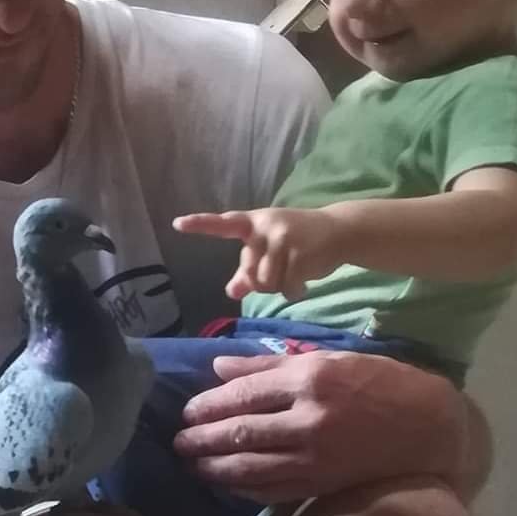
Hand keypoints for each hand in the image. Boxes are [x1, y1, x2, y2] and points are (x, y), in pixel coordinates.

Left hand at [172, 350, 467, 503]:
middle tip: (177, 442)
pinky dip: (242, 488)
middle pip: (240, 433)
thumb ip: (270, 364)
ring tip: (190, 464)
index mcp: (309, 380)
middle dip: (202, 439)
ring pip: (250, 466)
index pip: (244, 394)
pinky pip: (270, 490)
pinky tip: (223, 484)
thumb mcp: (327, 359)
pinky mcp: (321, 483)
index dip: (209, 405)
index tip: (187, 411)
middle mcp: (308, 420)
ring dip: (213, 467)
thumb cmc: (378, 383)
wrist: (427, 427)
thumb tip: (219, 365)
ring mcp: (314, 457)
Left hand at [175, 208, 343, 300]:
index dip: (201, 225)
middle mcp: (265, 228)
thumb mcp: (270, 250)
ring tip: (293, 275)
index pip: (223, 224)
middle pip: (249, 273)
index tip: (177, 224)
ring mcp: (283, 239)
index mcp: (253, 223)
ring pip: (266, 283)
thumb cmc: (298, 241)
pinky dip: (294, 291)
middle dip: (263, 283)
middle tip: (280, 273)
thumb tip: (232, 292)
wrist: (339, 230)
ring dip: (279, 288)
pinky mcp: (300, 254)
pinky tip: (303, 282)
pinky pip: (286, 287)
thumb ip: (248, 272)